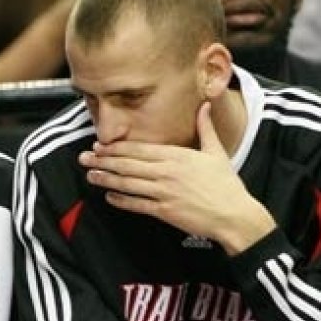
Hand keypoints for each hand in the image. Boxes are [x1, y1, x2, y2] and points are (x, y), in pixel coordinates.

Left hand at [78, 102, 274, 254]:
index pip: (138, 149)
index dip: (115, 148)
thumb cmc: (227, 185)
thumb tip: (205, 105)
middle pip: (127, 164)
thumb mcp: (216, 152)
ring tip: (90, 175)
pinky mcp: (165, 211)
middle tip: (84, 158)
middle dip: (103, 160)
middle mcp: (167, 172)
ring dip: (106, 179)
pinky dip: (121, 200)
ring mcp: (164, 192)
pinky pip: (137, 204)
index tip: (99, 145)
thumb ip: (205, 128)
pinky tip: (109, 197)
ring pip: (127, 184)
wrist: (235, 215)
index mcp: (177, 156)